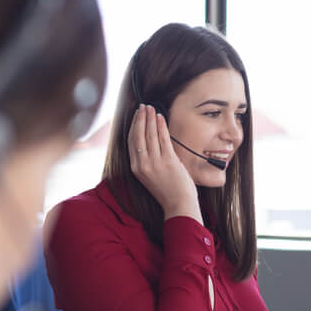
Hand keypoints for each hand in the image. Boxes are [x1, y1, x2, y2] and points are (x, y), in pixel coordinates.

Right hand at [128, 104, 201, 221]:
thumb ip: (147, 160)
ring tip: (151, 108)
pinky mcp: (168, 161)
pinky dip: (161, 126)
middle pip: (138, 135)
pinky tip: (160, 117)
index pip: (131, 142)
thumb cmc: (167, 190)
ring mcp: (155, 163)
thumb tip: (149, 140)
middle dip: (140, 118)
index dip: (133, 126)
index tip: (136, 115)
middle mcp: (142, 165)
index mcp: (136, 168)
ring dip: (150, 119)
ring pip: (150, 135)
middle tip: (142, 106)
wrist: (178, 204)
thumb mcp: (150, 175)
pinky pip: (163, 139)